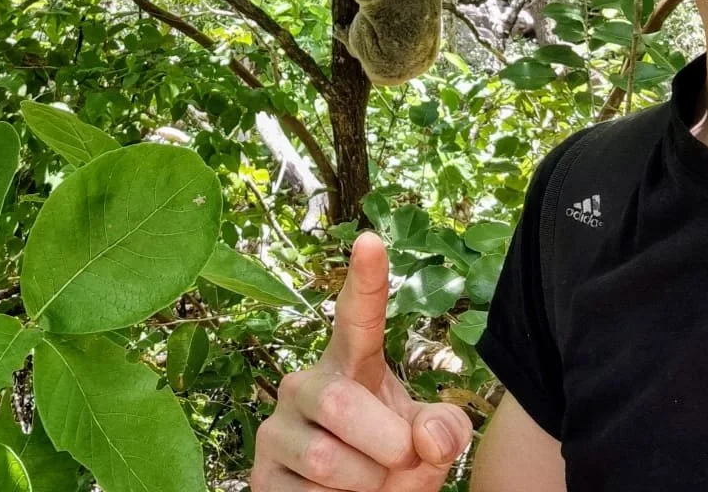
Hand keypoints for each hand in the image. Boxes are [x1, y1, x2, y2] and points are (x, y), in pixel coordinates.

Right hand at [251, 231, 473, 490]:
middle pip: (342, 404)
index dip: (366, 280)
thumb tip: (426, 436)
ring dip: (366, 485)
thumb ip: (446, 431)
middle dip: (387, 445)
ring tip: (368, 486)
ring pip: (326, 458)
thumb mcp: (433, 444)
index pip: (357, 315)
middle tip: (402, 462)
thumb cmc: (397, 465)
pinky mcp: (261, 475)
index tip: (371, 240)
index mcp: (352, 364)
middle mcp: (307, 385)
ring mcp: (277, 429)